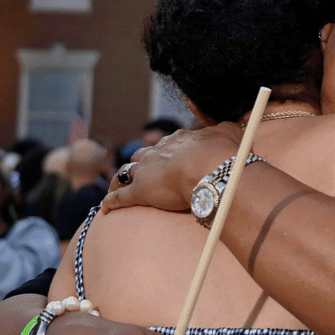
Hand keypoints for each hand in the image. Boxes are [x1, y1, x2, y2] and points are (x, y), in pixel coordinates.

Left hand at [102, 124, 244, 212]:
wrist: (211, 170)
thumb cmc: (223, 153)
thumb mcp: (228, 133)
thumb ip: (225, 129)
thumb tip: (228, 127)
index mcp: (177, 139)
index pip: (167, 145)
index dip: (166, 153)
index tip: (169, 160)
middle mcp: (158, 152)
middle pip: (142, 155)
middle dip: (140, 163)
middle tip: (141, 173)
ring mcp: (146, 171)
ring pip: (126, 172)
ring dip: (121, 179)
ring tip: (115, 186)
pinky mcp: (139, 192)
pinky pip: (120, 197)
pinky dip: (112, 201)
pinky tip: (105, 207)